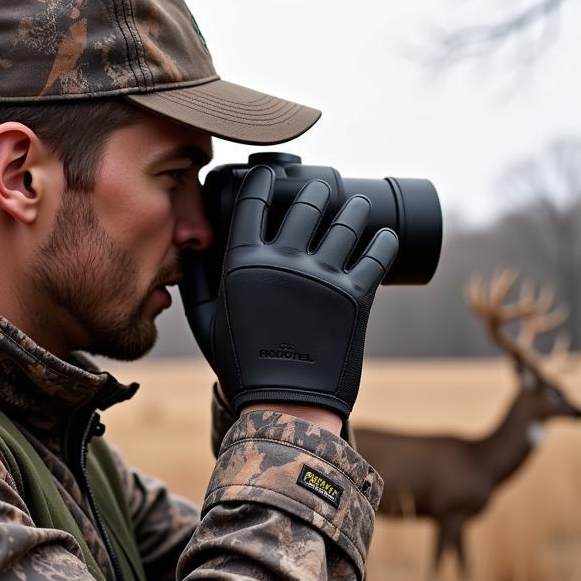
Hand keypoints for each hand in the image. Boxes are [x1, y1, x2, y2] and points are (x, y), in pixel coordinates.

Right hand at [181, 165, 397, 419]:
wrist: (284, 406)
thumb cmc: (241, 364)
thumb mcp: (205, 321)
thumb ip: (197, 276)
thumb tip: (195, 241)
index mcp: (244, 261)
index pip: (256, 198)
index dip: (266, 178)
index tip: (272, 174)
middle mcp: (284, 261)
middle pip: (307, 201)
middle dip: (316, 189)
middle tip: (322, 189)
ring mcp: (322, 277)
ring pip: (346, 220)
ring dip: (353, 208)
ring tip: (356, 205)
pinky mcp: (355, 297)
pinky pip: (377, 255)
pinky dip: (383, 240)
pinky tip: (384, 235)